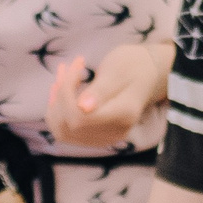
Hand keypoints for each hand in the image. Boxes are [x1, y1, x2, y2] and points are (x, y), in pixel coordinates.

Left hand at [44, 43, 169, 148]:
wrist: (147, 74)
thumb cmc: (133, 66)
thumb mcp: (117, 71)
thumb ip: (101, 91)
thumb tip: (83, 108)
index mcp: (124, 115)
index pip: (80, 116)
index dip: (67, 92)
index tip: (76, 64)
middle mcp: (116, 132)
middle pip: (69, 124)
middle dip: (60, 95)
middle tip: (68, 67)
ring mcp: (106, 138)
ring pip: (62, 130)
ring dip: (55, 104)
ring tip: (63, 78)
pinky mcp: (96, 137)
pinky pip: (65, 130)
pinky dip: (57, 111)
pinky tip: (63, 92)